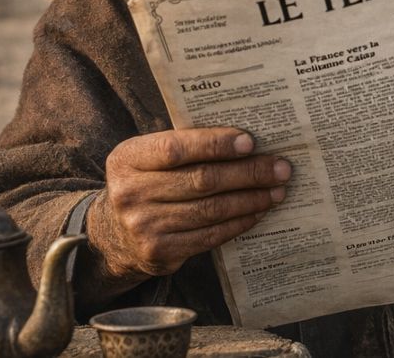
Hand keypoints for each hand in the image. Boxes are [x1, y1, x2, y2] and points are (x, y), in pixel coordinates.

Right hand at [87, 127, 291, 283]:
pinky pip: (209, 236)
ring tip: (277, 190)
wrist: (113, 233)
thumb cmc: (148, 180)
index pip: (176, 148)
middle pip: (201, 181)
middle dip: (248, 173)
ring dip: (251, 200)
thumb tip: (247, 140)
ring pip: (210, 210)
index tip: (251, 142)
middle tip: (280, 168)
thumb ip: (186, 144)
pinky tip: (258, 212)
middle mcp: (130, 193)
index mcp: (128, 158)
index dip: (216, 144)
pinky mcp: (159, 253)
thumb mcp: (151, 155)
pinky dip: (239, 223)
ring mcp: (143, 227)